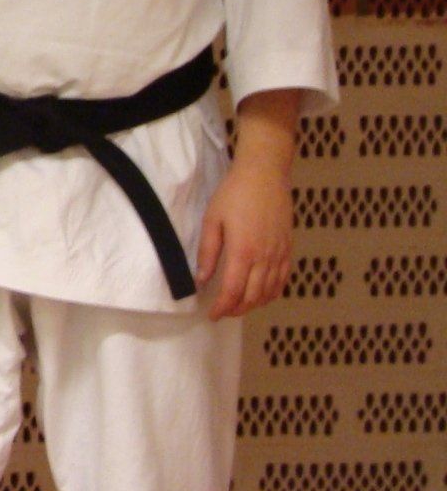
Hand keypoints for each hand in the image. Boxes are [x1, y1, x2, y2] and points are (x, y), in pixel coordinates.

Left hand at [197, 89, 301, 320]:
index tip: (212, 315)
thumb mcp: (212, 220)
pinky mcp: (288, 249)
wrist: (265, 175)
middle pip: (253, 297)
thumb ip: (208, 252)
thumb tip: (202, 279)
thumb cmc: (234, 194)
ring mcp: (280, 254)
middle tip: (222, 312)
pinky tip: (261, 294)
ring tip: (238, 306)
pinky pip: (283, 280)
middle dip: (237, 310)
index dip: (223, 308)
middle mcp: (265, 258)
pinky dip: (272, 293)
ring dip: (254, 304)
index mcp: (243, 252)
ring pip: (270, 292)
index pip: (234, 292)